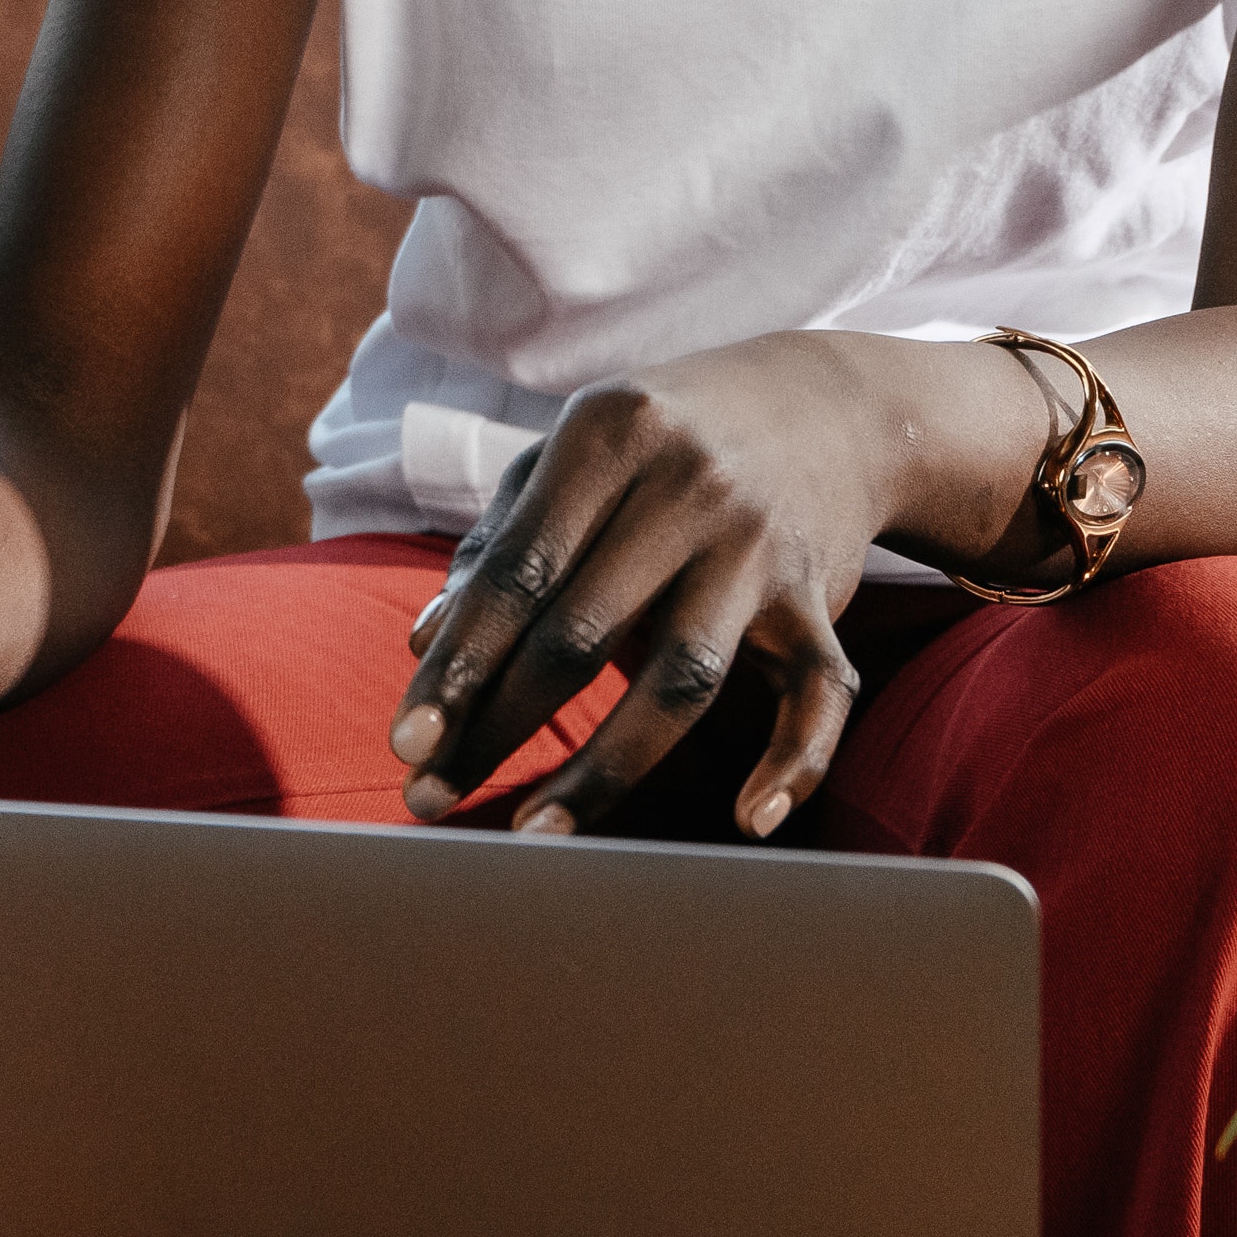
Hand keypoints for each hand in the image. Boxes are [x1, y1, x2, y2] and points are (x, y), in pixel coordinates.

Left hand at [387, 334, 883, 839]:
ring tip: (535, 831)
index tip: (406, 741)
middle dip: (497, 727)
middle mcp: (687, 486)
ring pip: (680, 678)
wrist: (829, 405)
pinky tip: (747, 820)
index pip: (516, 572)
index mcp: (607, 437)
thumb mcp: (574, 458)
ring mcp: (758, 545)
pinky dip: (794, 760)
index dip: (457, 663)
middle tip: (432, 796)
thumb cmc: (662, 444)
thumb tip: (424, 642)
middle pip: (580, 634)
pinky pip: (818, 692)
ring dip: (605, 769)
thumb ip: (499, 543)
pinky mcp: (819, 597)